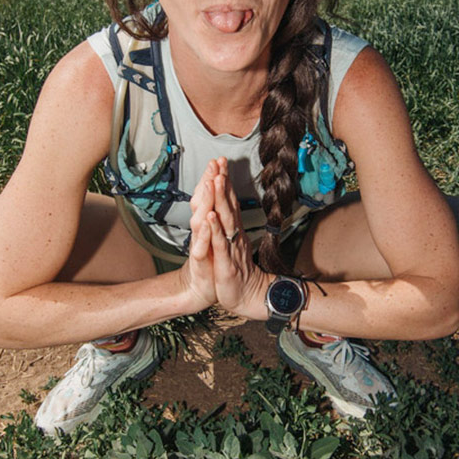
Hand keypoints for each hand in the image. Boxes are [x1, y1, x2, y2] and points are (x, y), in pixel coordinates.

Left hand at [187, 159, 270, 321]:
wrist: (248, 296)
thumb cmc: (236, 270)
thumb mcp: (231, 244)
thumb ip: (229, 226)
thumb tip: (223, 208)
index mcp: (234, 230)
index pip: (230, 202)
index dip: (225, 182)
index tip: (220, 162)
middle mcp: (234, 235)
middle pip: (229, 205)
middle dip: (223, 182)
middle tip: (220, 162)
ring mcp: (231, 248)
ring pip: (226, 220)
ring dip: (221, 199)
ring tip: (216, 179)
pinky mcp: (226, 263)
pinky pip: (220, 243)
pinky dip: (215, 229)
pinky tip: (210, 216)